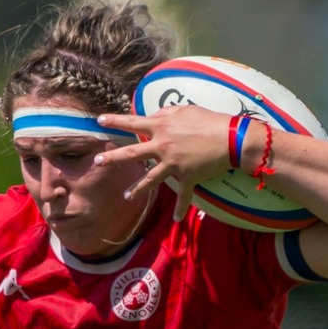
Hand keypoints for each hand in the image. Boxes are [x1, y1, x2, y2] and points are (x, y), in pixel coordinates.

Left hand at [95, 105, 236, 220]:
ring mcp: (173, 164)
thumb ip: (165, 112)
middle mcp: (163, 146)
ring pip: (151, 179)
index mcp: (162, 127)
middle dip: (113, 158)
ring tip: (126, 196)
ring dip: (137, 189)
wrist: (230, 138)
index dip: (115, 121)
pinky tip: (176, 218)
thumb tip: (153, 116)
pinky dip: (181, 208)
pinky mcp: (187, 177)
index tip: (99, 121)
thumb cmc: (208, 120)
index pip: (133, 122)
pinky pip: (183, 196)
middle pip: (132, 153)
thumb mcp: (184, 110)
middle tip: (97, 162)